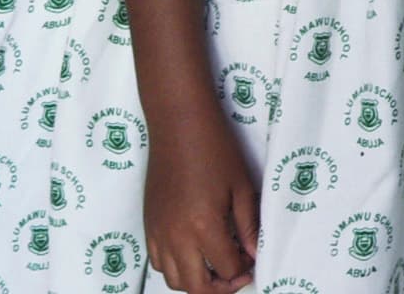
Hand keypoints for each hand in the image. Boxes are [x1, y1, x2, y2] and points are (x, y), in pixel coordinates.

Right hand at [145, 100, 259, 292]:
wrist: (179, 126)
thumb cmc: (216, 150)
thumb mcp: (242, 188)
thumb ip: (248, 227)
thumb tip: (254, 256)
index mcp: (204, 227)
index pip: (227, 269)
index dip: (244, 270)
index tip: (253, 259)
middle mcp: (176, 237)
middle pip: (196, 287)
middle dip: (220, 288)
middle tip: (238, 274)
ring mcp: (158, 233)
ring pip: (174, 280)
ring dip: (196, 281)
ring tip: (217, 266)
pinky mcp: (148, 226)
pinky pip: (159, 263)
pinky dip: (177, 268)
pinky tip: (194, 253)